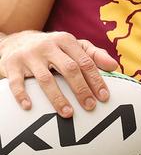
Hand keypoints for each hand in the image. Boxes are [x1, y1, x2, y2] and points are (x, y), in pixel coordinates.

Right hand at [0, 30, 117, 117]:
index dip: (96, 80)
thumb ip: (94, 54)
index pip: (85, 62)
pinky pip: (16, 83)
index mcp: (65, 40)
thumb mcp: (73, 45)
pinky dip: (22, 95)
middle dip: (81, 89)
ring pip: (45, 79)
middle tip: (90, 107)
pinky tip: (30, 107)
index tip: (104, 97)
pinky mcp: (11, 65)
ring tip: (68, 114)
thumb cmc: (53, 48)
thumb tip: (114, 66)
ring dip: (58, 98)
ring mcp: (28, 56)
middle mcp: (47, 46)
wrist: (16, 41)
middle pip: (68, 69)